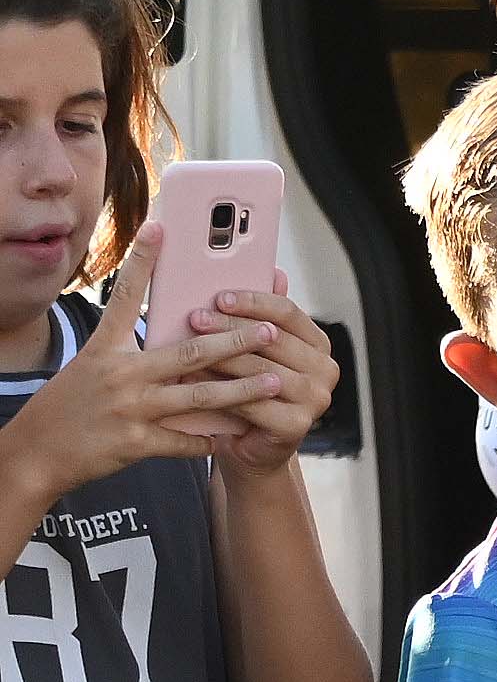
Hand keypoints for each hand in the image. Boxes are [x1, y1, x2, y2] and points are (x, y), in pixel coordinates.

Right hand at [0, 228, 293, 496]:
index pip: (125, 296)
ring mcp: (129, 409)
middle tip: (269, 330)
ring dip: (242, 390)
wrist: (35, 453)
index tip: (160, 228)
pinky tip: (239, 436)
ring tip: (276, 383)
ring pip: (198, 396)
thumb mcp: (92, 367)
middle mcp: (120, 374)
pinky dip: (212, 440)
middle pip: (188, 351)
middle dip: (235, 341)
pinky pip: (185, 441)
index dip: (143, 261)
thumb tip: (173, 335)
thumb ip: (128, 351)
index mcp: (105, 348)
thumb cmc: (68, 406)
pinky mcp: (134, 443)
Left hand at [192, 287, 335, 475]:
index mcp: (318, 345)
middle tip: (195, 317)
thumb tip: (274, 272)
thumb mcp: (256, 351)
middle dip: (230, 327)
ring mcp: (316, 399)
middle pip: (273, 339)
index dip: (253, 302)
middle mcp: (325, 370)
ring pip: (261, 370)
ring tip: (187, 349)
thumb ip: (263, 317)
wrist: (251, 447)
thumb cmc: (248, 391)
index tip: (219, 295)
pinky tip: (192, 382)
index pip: (288, 313)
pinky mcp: (297, 425)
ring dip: (221, 358)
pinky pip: (252, 403)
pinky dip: (220, 392)